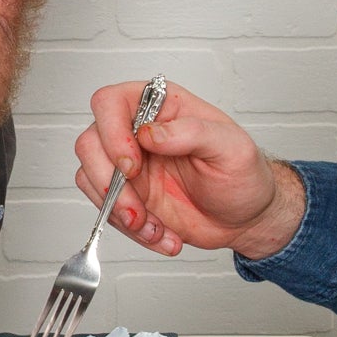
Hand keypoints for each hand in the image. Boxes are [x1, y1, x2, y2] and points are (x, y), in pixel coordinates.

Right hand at [74, 81, 304, 261]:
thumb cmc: (244, 176)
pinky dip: (131, 231)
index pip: (111, 102)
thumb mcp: (232, 149)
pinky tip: (161, 234)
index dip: (112, 133)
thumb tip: (150, 133)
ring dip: (120, 213)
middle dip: (109, 183)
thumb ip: (193, 132)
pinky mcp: (127, 195)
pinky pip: (106, 211)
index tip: (132, 164)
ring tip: (155, 227)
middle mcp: (138, 133)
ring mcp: (129, 165)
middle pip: (89, 143)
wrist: (246, 218)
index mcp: (162, 107)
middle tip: (137, 209)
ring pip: (91, 180)